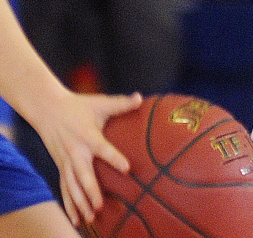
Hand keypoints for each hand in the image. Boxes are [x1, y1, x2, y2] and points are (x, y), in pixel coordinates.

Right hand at [31, 88, 141, 225]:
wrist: (48, 110)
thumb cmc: (78, 106)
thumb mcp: (99, 103)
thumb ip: (120, 103)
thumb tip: (140, 97)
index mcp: (87, 136)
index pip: (102, 148)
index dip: (114, 158)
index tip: (126, 168)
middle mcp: (75, 151)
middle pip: (83, 174)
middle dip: (91, 191)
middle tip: (100, 207)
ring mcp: (65, 161)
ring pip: (71, 186)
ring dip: (79, 202)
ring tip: (89, 218)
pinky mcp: (60, 167)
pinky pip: (64, 188)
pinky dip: (69, 204)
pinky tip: (75, 218)